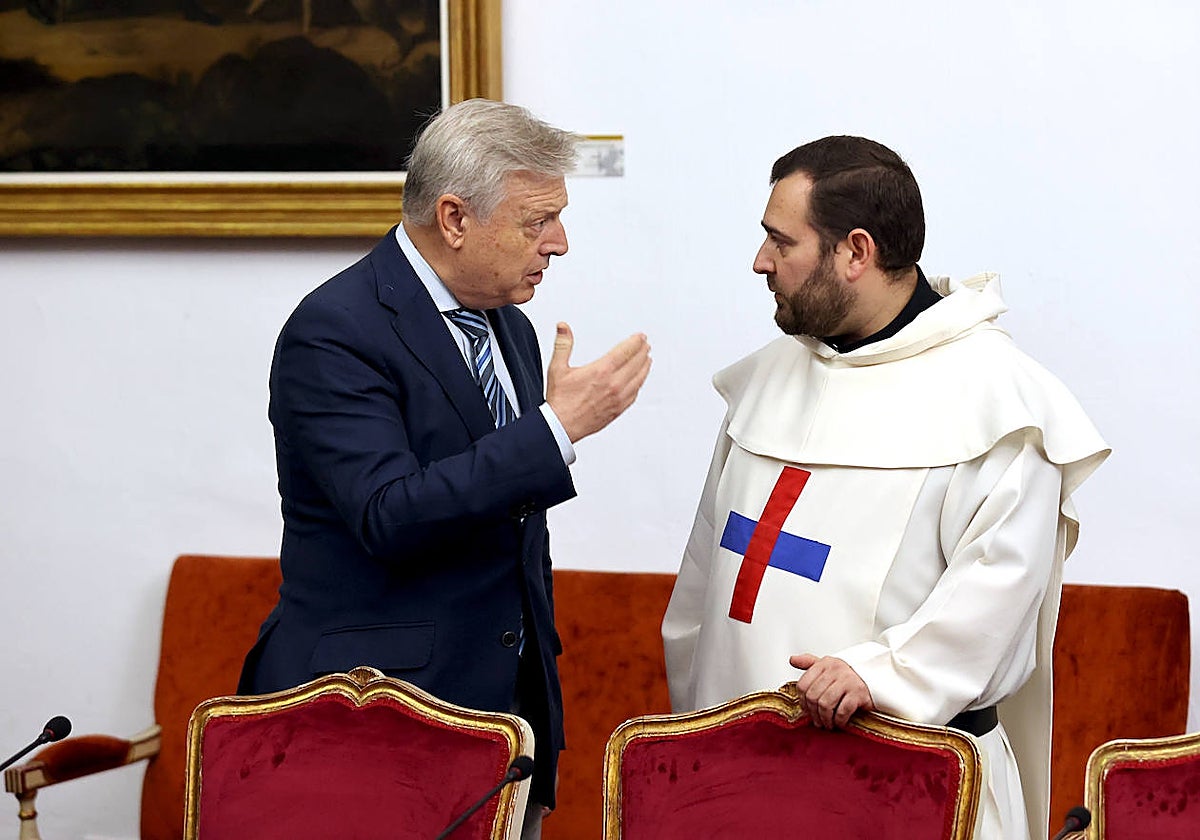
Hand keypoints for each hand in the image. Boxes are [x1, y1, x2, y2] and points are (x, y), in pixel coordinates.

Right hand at [546, 322, 650, 442]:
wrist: (562, 426)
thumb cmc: (560, 401)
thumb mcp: (558, 368)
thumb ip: (563, 344)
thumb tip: (563, 327)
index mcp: (601, 371)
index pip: (626, 351)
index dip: (636, 341)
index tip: (640, 337)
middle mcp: (613, 384)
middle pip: (636, 363)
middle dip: (643, 351)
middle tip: (645, 345)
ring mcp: (618, 398)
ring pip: (639, 379)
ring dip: (645, 367)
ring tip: (647, 359)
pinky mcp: (618, 409)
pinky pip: (635, 394)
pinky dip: (640, 384)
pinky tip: (639, 381)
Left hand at [790, 653, 874, 729]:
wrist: (877, 679)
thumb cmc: (849, 676)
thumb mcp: (828, 666)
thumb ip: (809, 664)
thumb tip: (792, 659)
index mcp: (825, 663)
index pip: (803, 684)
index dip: (802, 701)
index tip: (806, 710)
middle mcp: (835, 670)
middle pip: (813, 696)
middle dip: (813, 713)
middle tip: (817, 721)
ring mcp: (848, 681)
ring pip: (825, 704)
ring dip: (825, 719)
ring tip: (827, 724)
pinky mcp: (859, 693)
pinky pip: (842, 711)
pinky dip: (839, 720)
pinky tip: (839, 723)